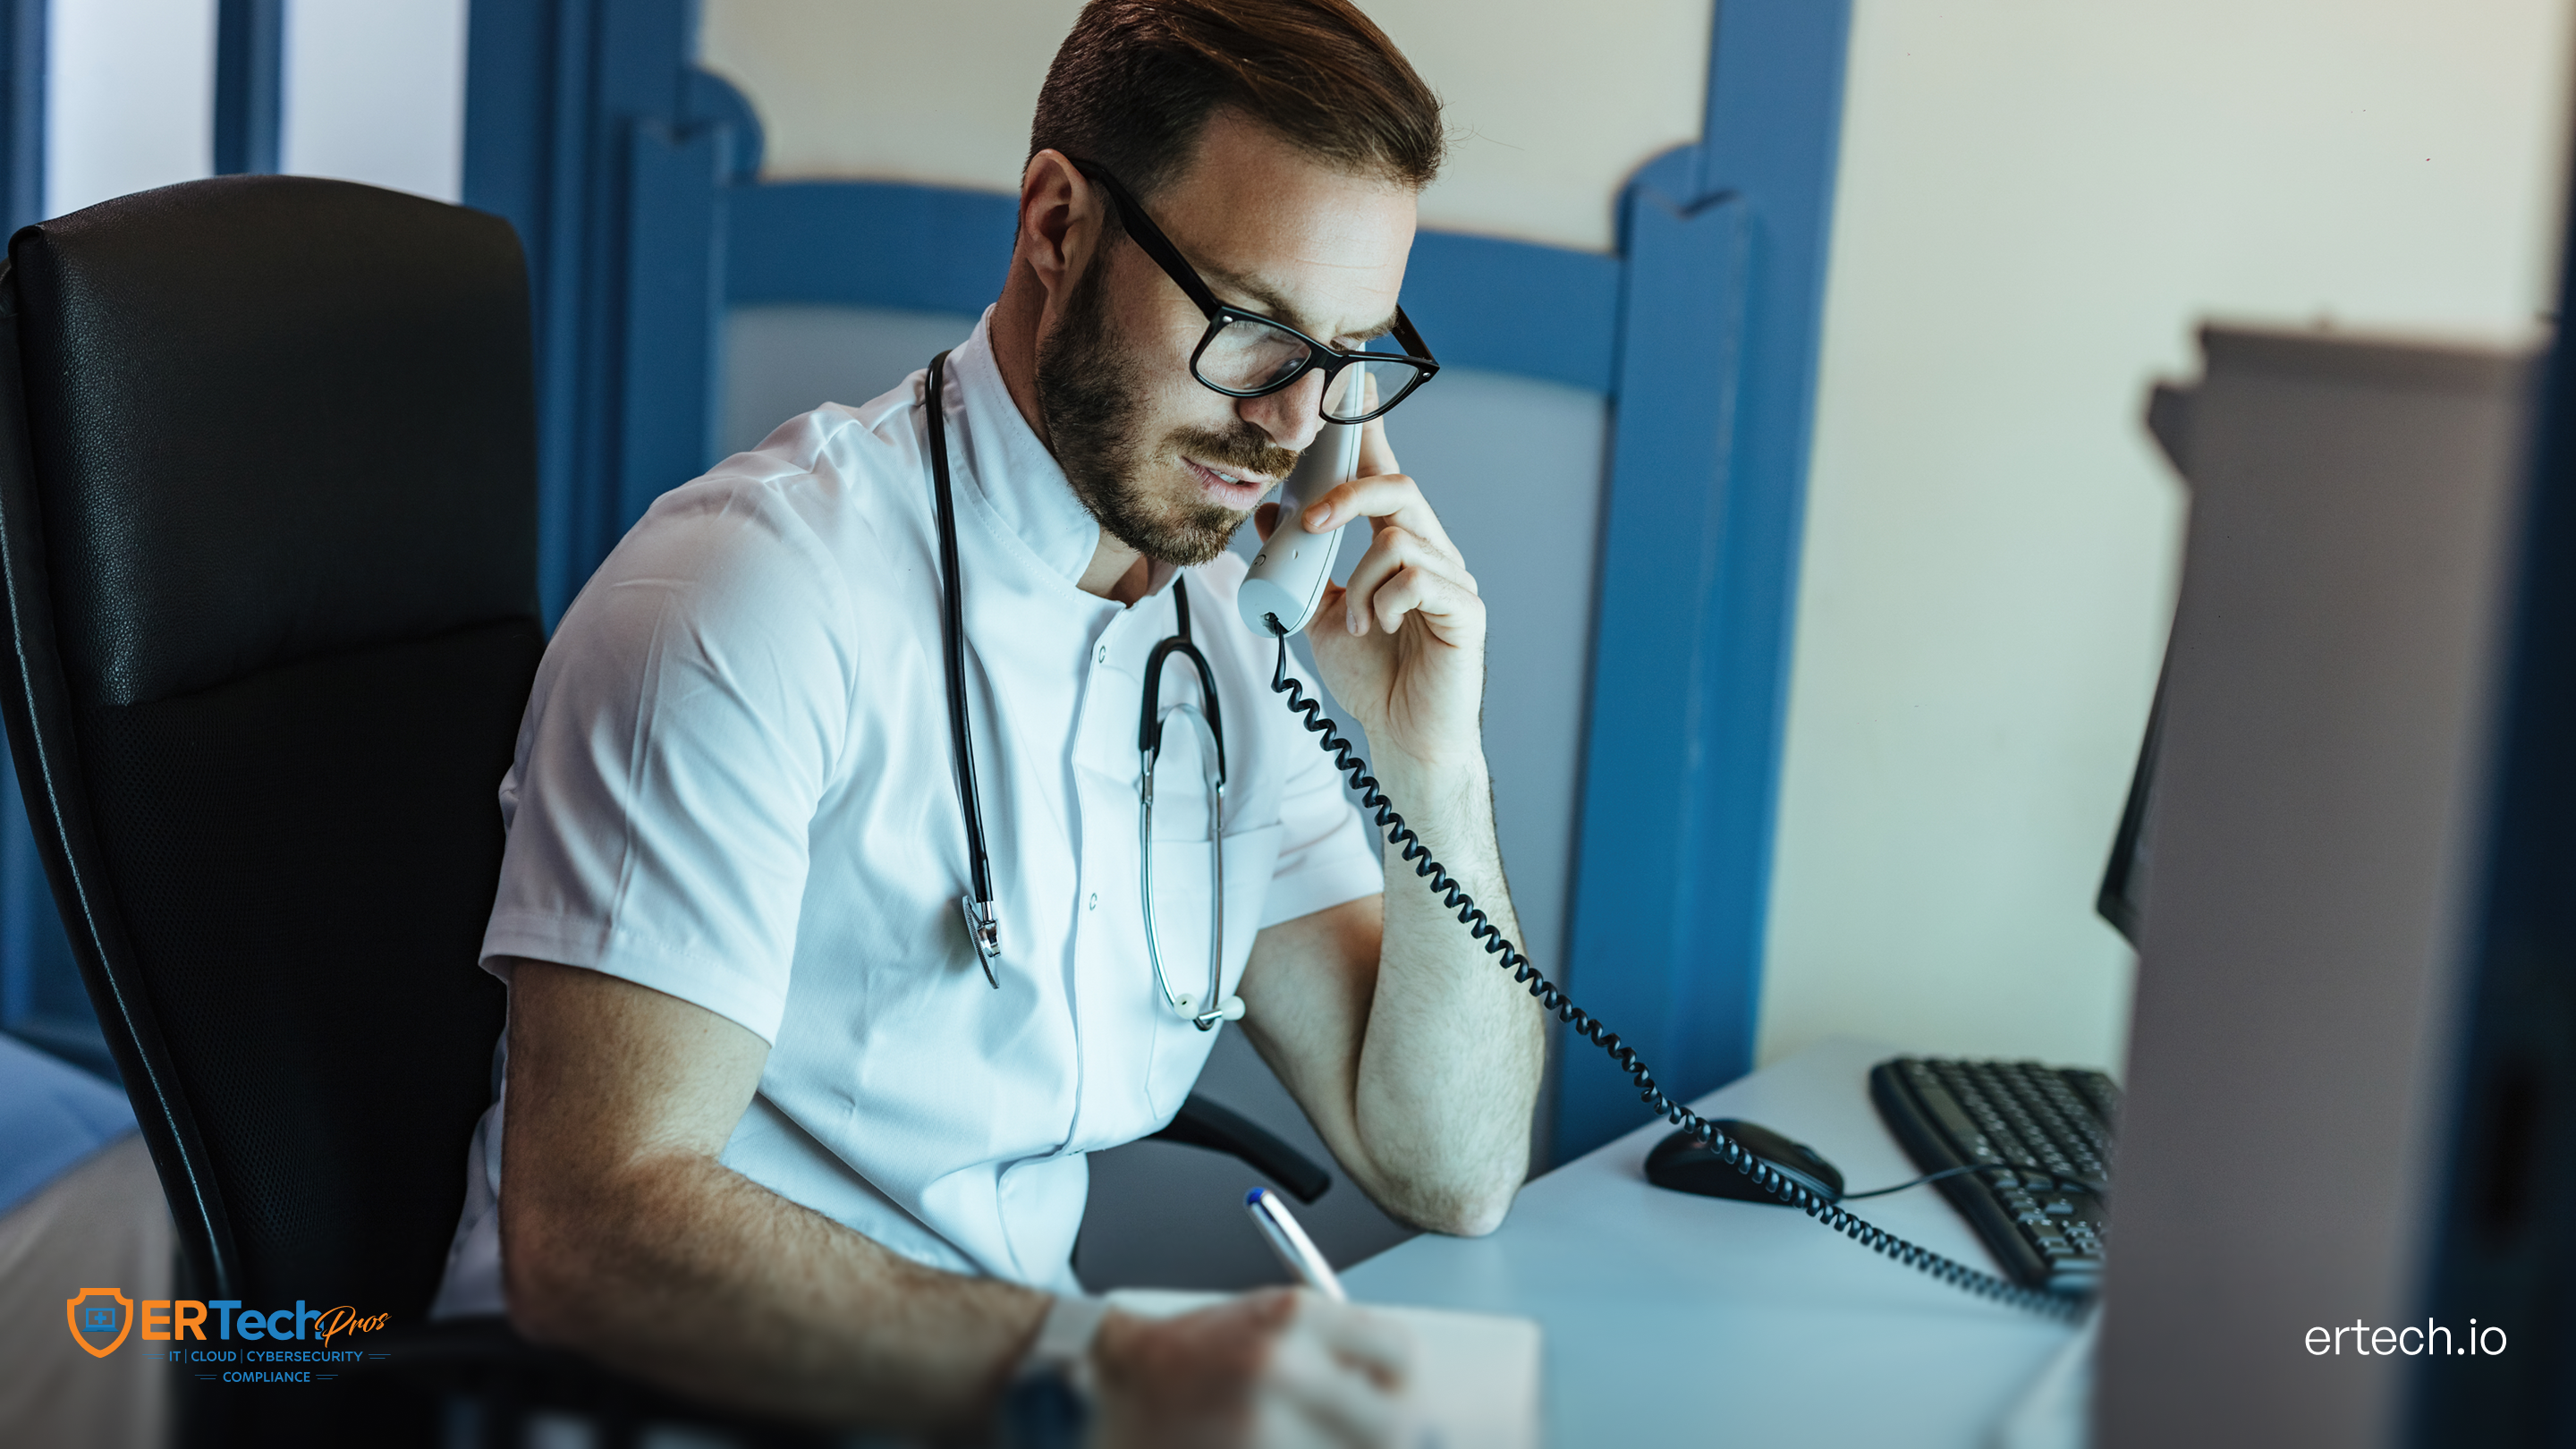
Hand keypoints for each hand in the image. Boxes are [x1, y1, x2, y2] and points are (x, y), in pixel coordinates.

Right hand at [1086, 1288, 1411, 1447]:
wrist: (1112, 1392)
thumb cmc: (1192, 1356)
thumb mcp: (1265, 1319)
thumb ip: (1336, 1344)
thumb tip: (1408, 1390)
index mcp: (1292, 1316)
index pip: (1401, 1355)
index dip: (1403, 1383)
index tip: (1394, 1397)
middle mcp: (1281, 1369)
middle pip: (1394, 1427)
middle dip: (1388, 1436)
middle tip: (1368, 1435)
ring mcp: (1261, 1429)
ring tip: (1306, 1437)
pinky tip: (1281, 1447)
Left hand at [1253, 407, 1483, 771]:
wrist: (1405, 737)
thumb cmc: (1373, 676)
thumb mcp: (1318, 612)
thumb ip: (1298, 565)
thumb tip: (1269, 514)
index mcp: (1398, 546)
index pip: (1385, 474)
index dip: (1370, 428)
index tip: (1354, 379)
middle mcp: (1431, 552)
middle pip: (1399, 488)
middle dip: (1348, 494)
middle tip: (1308, 522)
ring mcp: (1452, 579)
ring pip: (1399, 538)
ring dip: (1359, 581)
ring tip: (1352, 623)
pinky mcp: (1465, 610)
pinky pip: (1417, 578)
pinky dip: (1381, 603)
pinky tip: (1376, 631)